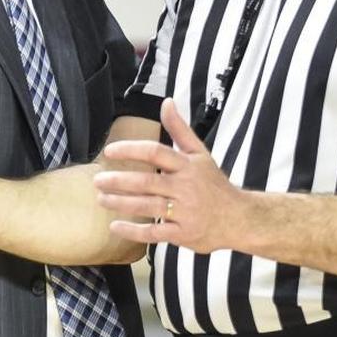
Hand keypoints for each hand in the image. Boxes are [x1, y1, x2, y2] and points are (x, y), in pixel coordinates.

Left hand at [94, 98, 240, 251]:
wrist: (239, 218)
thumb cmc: (214, 184)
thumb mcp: (200, 154)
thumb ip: (180, 129)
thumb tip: (166, 102)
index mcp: (188, 166)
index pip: (156, 152)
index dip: (131, 150)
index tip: (110, 151)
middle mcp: (186, 187)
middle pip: (148, 181)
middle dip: (120, 181)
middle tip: (98, 180)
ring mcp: (185, 212)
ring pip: (148, 206)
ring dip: (121, 203)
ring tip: (101, 199)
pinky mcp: (184, 234)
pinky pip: (155, 233)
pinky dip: (134, 231)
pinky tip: (115, 226)